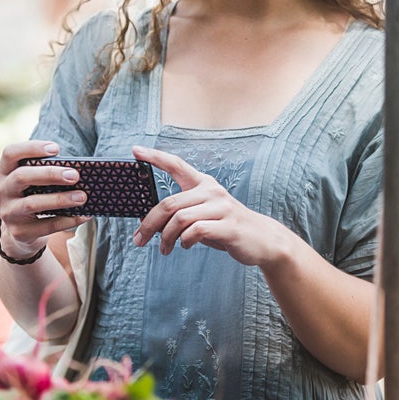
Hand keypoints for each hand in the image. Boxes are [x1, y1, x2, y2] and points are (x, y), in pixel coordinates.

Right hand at [0, 141, 91, 259]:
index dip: (31, 148)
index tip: (56, 149)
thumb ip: (46, 172)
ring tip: (82, 197)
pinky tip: (83, 216)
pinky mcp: (20, 232)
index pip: (10, 153)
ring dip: (60, 199)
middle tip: (75, 175)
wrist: (21, 232)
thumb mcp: (33, 182)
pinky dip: (67, 220)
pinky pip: (46, 226)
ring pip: (32, 203)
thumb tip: (77, 171)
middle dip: (49, 174)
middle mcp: (2, 190)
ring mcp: (8, 212)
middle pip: (21, 177)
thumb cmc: (33, 196)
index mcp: (5, 171)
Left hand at [130, 145, 293, 266]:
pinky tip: (185, 246)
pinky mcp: (229, 226)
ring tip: (164, 249)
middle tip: (138, 240)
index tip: (135, 150)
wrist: (263, 241)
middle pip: (169, 204)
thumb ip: (181, 214)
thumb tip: (148, 222)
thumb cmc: (226, 227)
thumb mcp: (203, 215)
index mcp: (203, 184)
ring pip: (180, 219)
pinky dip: (185, 241)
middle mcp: (211, 191)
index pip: (176, 164)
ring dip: (166, 238)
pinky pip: (196, 231)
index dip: (155, 157)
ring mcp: (221, 208)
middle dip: (149, 224)